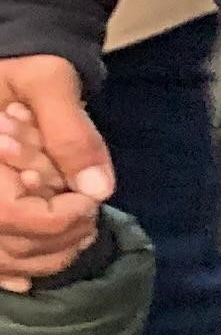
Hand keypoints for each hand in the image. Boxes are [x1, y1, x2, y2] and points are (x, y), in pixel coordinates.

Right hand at [0, 55, 112, 290]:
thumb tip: (98, 190)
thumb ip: (72, 133)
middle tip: (89, 217)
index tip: (88, 203)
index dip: (55, 219)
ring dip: (47, 255)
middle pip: (6, 243)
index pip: (7, 213)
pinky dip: (22, 268)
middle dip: (58, 239)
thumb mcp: (50, 81)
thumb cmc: (29, 66)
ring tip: (78, 230)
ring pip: (1, 257)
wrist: (16, 68)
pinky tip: (48, 257)